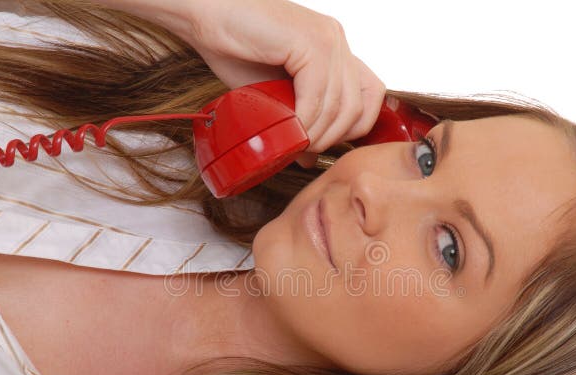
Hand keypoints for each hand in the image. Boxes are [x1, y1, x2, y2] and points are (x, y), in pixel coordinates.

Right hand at [168, 0, 385, 164]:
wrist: (204, 16)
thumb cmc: (233, 47)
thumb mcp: (273, 95)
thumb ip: (298, 121)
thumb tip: (310, 157)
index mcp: (334, 51)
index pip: (371, 96)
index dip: (353, 128)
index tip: (323, 144)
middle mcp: (336, 41)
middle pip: (360, 106)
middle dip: (333, 137)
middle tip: (304, 148)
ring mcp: (327, 39)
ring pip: (341, 105)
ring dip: (317, 133)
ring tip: (293, 142)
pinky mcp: (310, 42)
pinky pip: (318, 95)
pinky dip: (304, 119)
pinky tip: (288, 126)